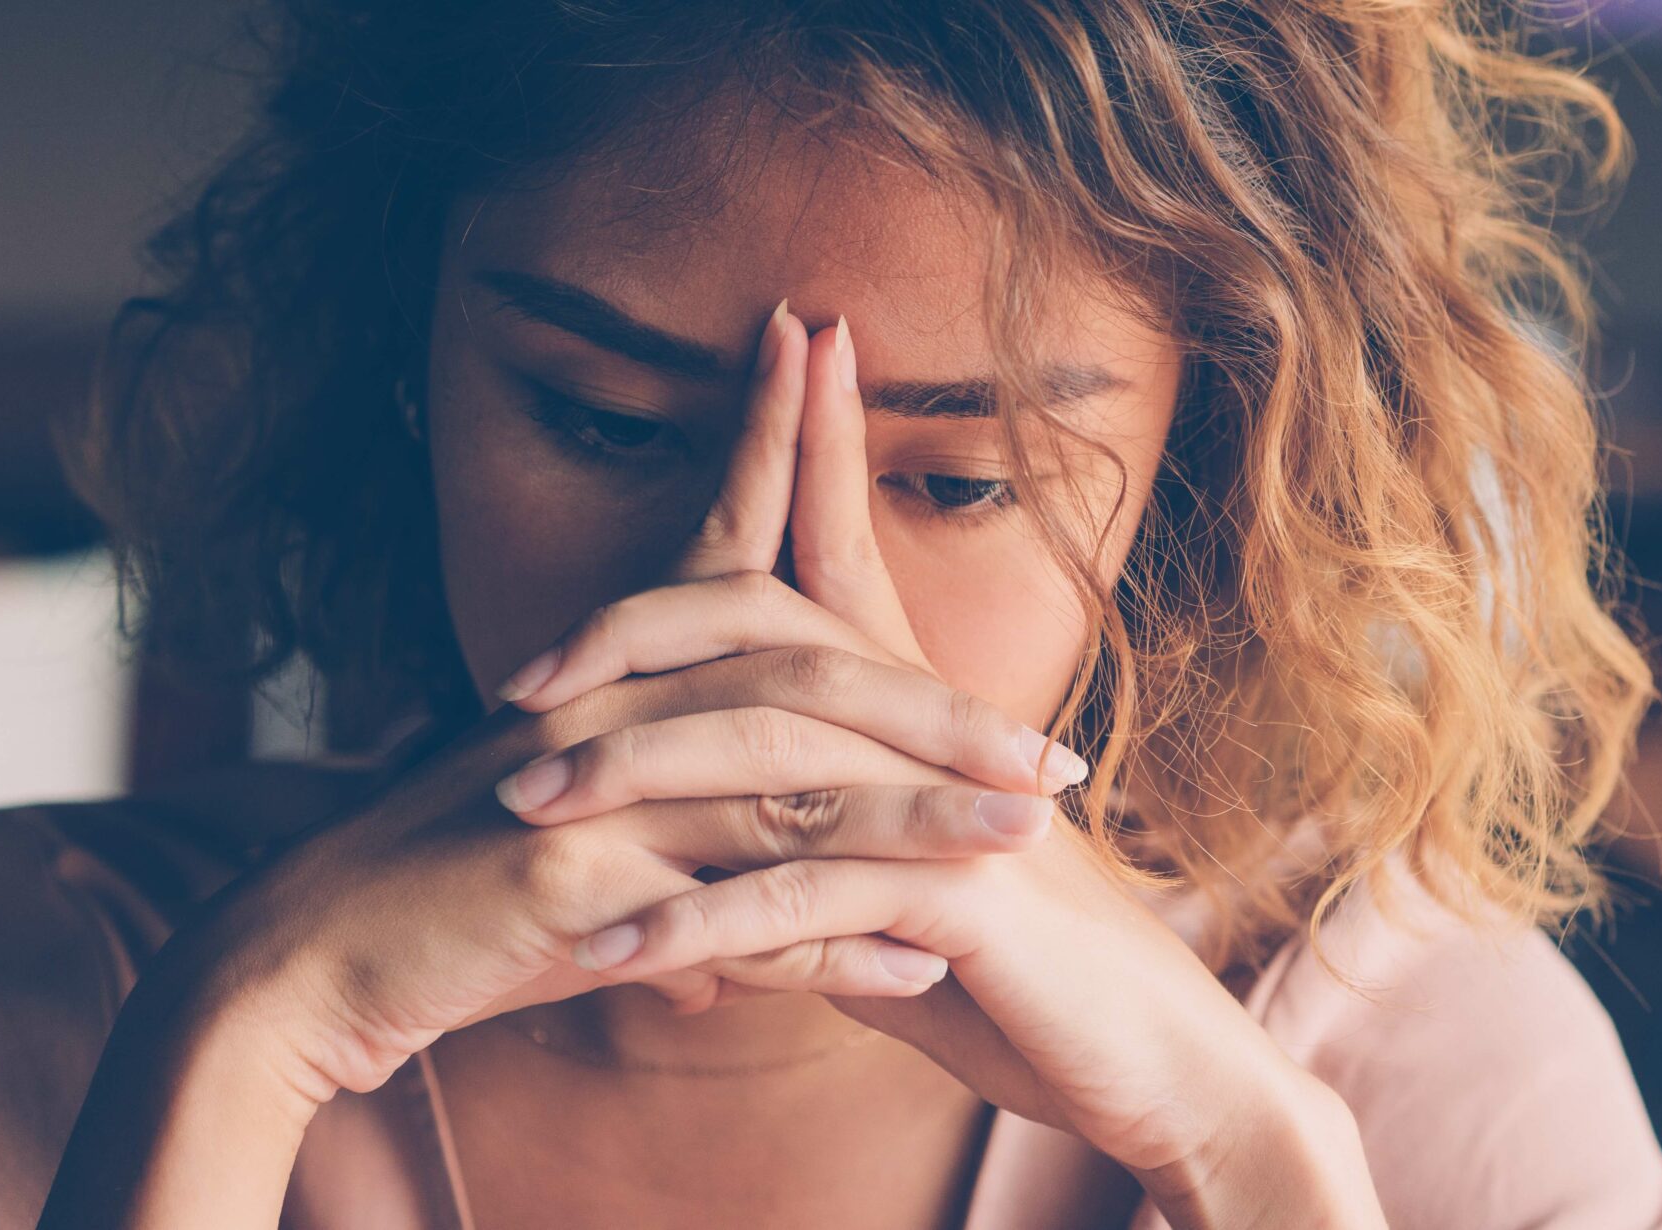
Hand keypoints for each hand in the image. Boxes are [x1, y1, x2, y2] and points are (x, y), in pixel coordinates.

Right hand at [177, 303, 1084, 1103]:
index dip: (772, 438)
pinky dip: (830, 947)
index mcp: (613, 674)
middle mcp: (608, 711)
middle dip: (939, 711)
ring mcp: (586, 792)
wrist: (309, 963)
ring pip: (787, 790)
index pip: (714, 539)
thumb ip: (702, 818)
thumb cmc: (458, 894)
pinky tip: (918, 965)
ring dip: (921, 817)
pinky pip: (728, 912)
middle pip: (801, 677)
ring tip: (1032, 836)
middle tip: (1061, 752)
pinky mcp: (565, 883)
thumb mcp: (593, 824)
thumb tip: (822, 847)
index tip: (825, 339)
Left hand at [505, 312, 1383, 1222]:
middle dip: (640, 633)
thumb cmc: (1020, 971)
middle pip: (776, 632)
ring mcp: (951, 807)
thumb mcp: (898, 891)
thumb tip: (718, 844)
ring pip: (769, 759)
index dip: (816, 440)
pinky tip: (602, 956)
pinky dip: (691, 930)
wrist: (1144, 1056)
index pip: (851, 548)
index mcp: (921, 711)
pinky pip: (799, 901)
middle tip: (516, 680)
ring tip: (519, 812)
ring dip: (631, 782)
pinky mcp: (960, 899)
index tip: (786, 336)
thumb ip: (815, 845)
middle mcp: (936, 735)